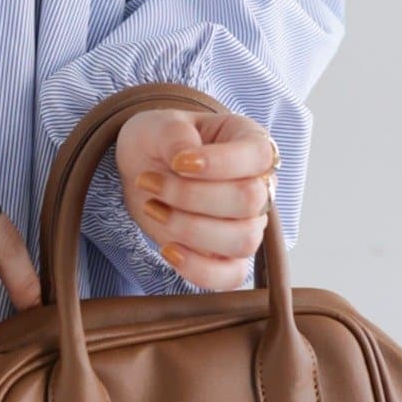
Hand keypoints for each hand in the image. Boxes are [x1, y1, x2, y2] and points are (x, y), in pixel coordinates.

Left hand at [113, 107, 278, 290]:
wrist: (142, 168)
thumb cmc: (159, 141)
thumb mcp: (159, 124)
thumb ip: (174, 134)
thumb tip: (186, 158)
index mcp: (250, 143)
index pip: (259, 156)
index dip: (219, 164)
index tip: (178, 162)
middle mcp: (259, 186)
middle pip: (249, 202)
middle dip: (190, 196)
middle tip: (149, 181)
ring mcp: (247, 224)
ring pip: (243, 240)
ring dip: (189, 228)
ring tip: (152, 207)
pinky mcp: (228, 256)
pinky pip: (232, 277)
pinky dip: (199, 269)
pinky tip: (167, 249)